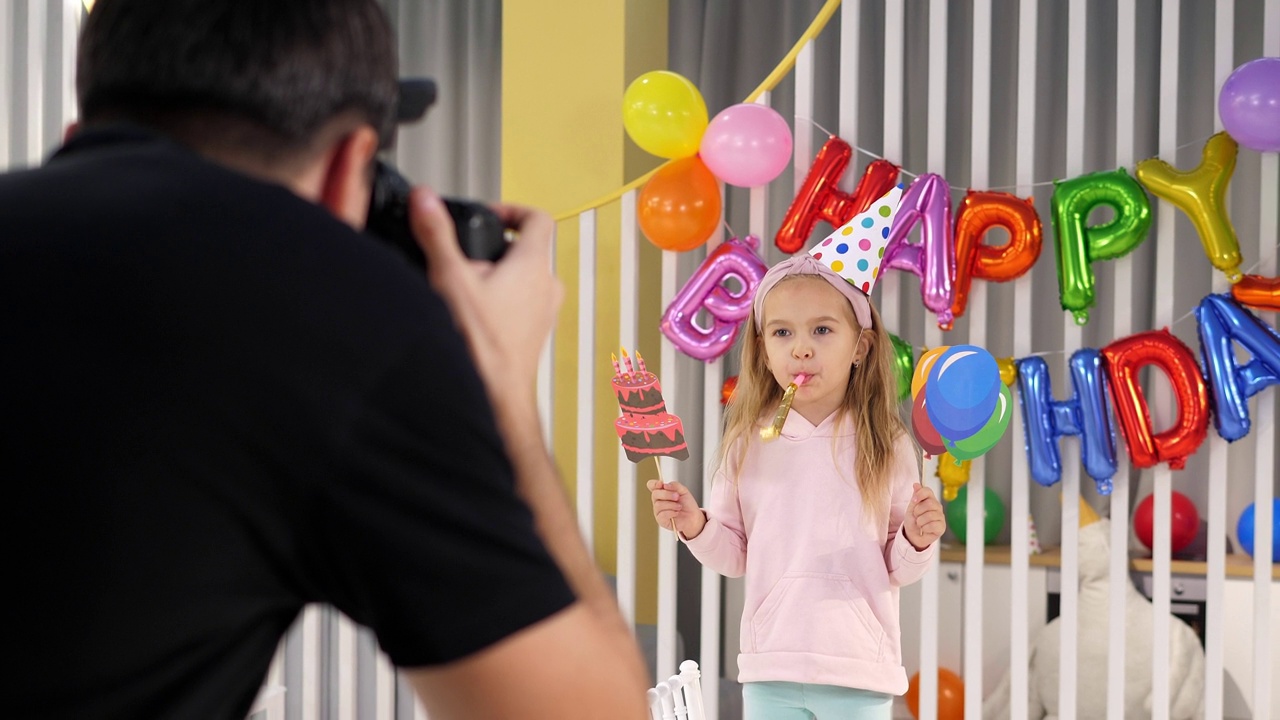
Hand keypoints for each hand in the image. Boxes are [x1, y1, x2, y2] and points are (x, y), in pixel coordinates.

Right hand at [409, 189, 562, 401]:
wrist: (496, 398)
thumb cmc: (482, 346)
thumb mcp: (449, 279)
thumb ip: (436, 234)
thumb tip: (425, 200)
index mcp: (534, 265)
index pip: (536, 218)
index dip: (510, 209)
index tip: (487, 215)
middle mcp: (547, 288)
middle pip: (525, 251)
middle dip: (492, 250)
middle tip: (464, 260)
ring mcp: (544, 314)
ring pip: (521, 281)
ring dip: (494, 279)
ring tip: (463, 291)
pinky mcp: (534, 336)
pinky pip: (519, 308)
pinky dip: (497, 304)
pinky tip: (469, 318)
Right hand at [646, 479, 705, 538]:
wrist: (693, 517)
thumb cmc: (687, 504)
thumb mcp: (684, 491)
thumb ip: (675, 485)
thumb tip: (665, 485)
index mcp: (662, 492)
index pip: (651, 485)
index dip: (654, 484)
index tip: (661, 484)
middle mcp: (658, 501)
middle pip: (654, 494)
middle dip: (667, 494)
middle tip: (677, 497)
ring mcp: (658, 511)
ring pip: (658, 505)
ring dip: (671, 505)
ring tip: (679, 507)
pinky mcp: (661, 520)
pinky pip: (662, 515)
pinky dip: (671, 513)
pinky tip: (677, 513)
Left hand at [903, 482, 944, 550]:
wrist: (913, 535)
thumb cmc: (913, 520)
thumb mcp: (911, 507)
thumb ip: (915, 496)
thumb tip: (916, 484)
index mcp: (930, 499)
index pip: (928, 491)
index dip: (920, 494)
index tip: (913, 501)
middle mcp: (937, 507)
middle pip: (929, 503)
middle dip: (918, 511)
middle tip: (916, 516)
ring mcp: (941, 517)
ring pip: (929, 515)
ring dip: (920, 521)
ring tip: (919, 523)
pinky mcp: (942, 527)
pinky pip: (932, 525)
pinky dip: (924, 528)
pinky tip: (924, 529)